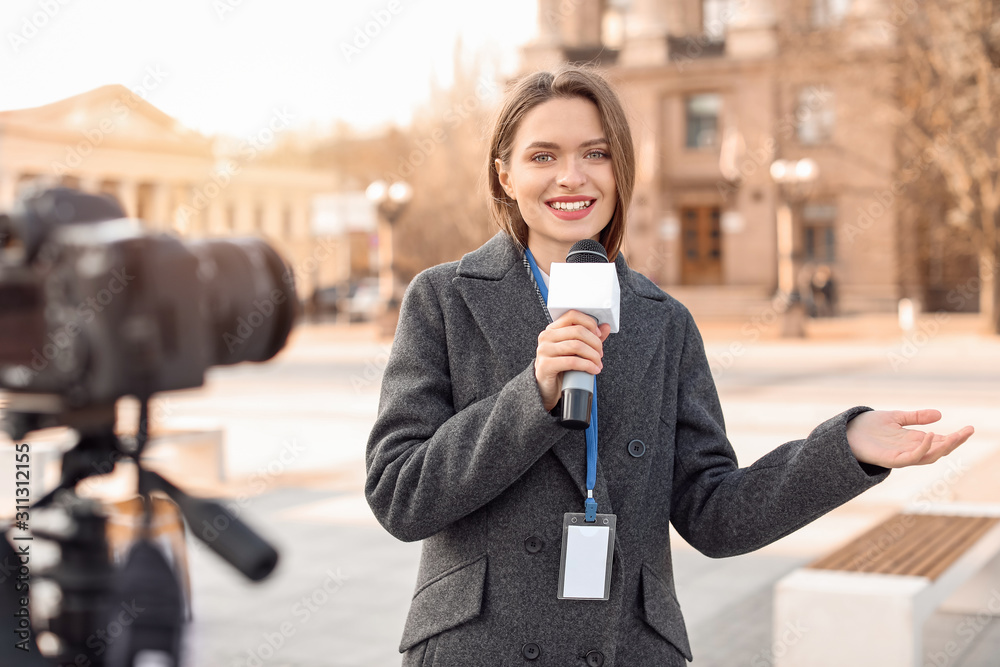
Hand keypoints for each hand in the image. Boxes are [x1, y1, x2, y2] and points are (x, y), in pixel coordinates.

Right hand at [534, 310, 610, 411]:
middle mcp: (546, 337)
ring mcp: (544, 350)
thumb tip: (606, 327)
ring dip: (593, 355)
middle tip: (600, 353)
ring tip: (598, 363)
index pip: (572, 315)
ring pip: (576, 346)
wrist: (546, 388)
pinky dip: (587, 365)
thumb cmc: (560, 368)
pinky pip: (572, 361)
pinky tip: (593, 370)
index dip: (589, 322)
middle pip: (577, 331)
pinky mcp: (546, 365)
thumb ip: (590, 337)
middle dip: (595, 342)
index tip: (599, 334)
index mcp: (553, 329)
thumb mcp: (576, 351)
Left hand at [846, 409, 973, 467]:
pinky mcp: (890, 459)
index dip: (955, 437)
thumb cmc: (868, 426)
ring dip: (942, 447)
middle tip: (968, 431)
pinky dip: (922, 448)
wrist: (845, 432)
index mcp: (912, 441)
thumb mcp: (896, 417)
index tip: (969, 428)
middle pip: (938, 450)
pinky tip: (930, 436)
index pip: (939, 442)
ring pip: (928, 456)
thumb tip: (939, 414)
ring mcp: (900, 456)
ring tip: (953, 436)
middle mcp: (909, 450)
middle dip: (955, 442)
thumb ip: (916, 417)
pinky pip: (910, 457)